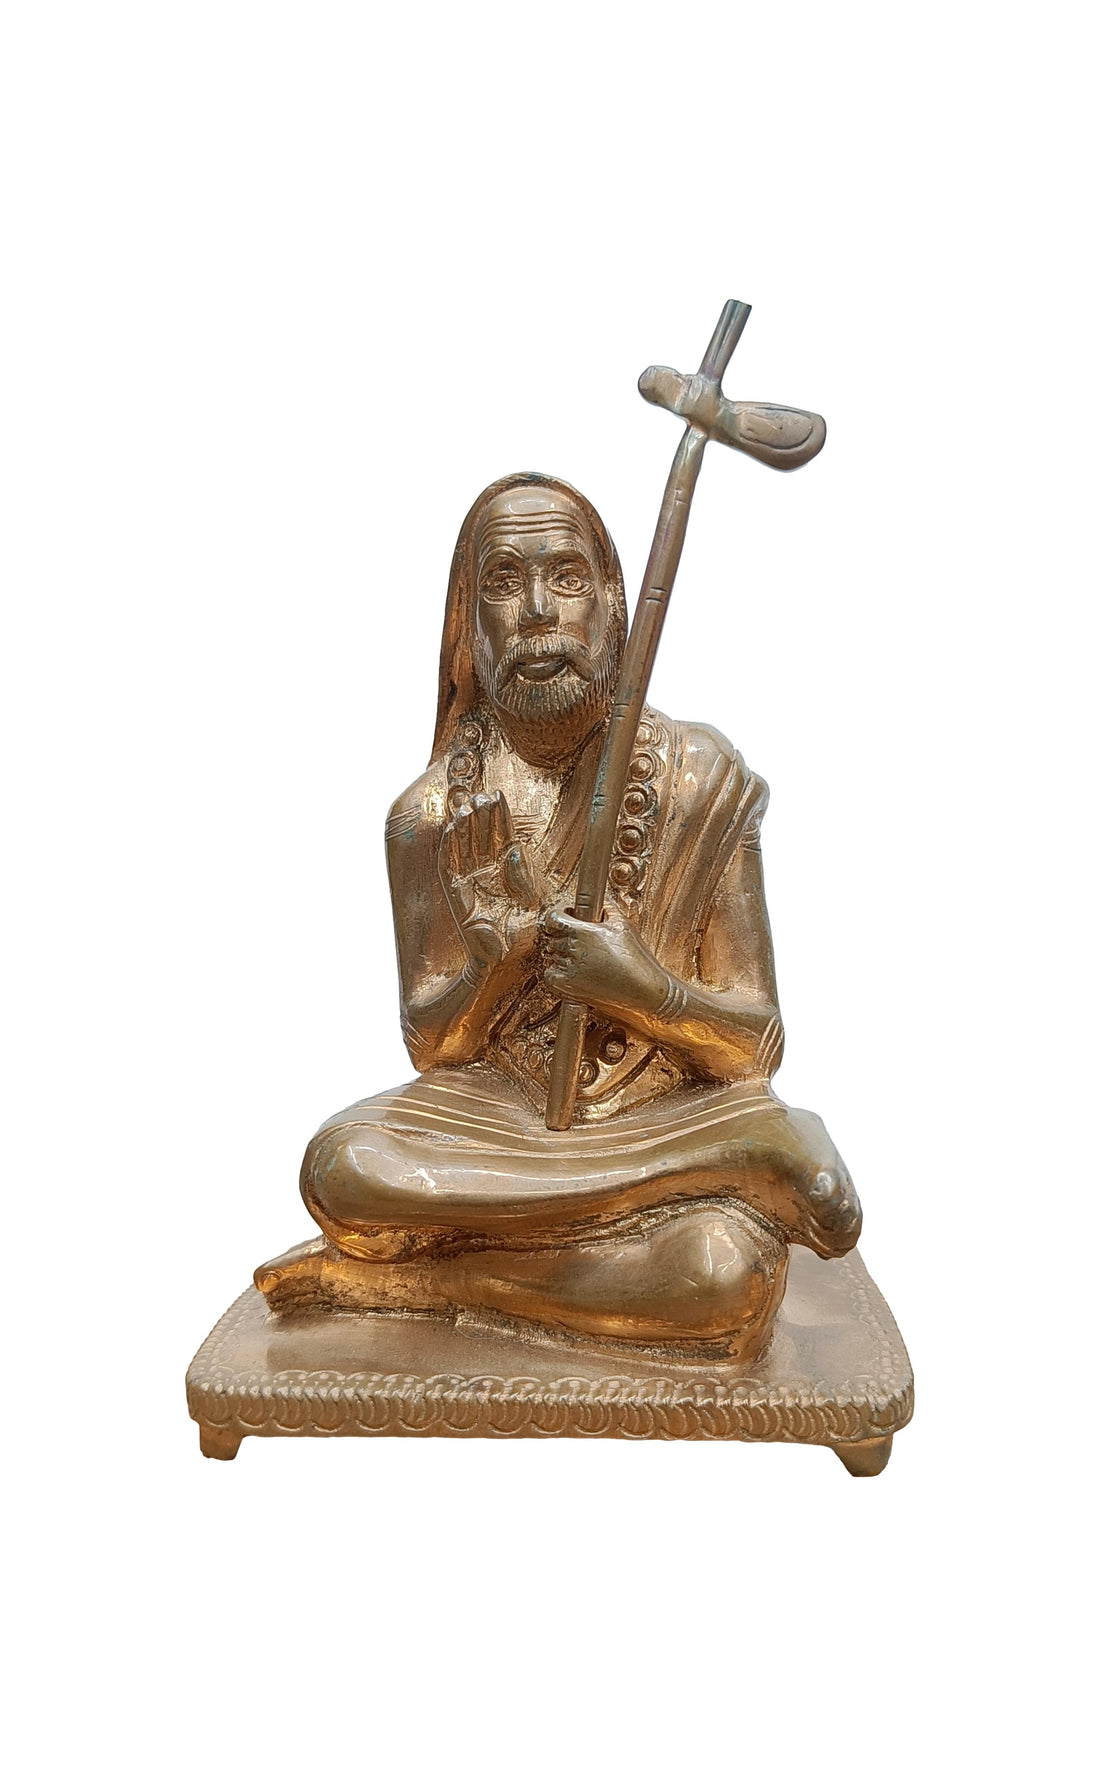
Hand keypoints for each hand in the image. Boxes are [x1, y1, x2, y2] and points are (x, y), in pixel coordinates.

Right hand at [439, 792, 540, 970]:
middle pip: (481, 837)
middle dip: (482, 816)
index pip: (501, 837)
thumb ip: (524, 876)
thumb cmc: (521, 935)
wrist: (503, 961)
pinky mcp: (455, 893)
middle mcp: (487, 873)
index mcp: (507, 872)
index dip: (499, 817)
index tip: (498, 796)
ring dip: (464, 826)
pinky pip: (449, 866)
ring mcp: (470, 881)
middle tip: (482, 796)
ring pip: (464, 847)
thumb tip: (515, 850)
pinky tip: (451, 830)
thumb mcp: (532, 902)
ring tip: (467, 807)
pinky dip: (449, 848)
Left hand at [541, 902, 666, 1019]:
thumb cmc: (636, 957)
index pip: (552, 918)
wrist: (643, 989)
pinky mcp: (568, 987)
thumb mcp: (624, 925)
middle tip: (579, 938)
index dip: (558, 915)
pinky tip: (573, 970)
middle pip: (552, 936)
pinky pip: (550, 975)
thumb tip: (598, 903)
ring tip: (582, 956)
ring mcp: (569, 969)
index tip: (567, 916)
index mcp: (583, 931)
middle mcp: (573, 949)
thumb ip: (606, 909)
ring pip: (552, 955)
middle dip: (563, 934)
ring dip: (562, 953)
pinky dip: (556, 972)